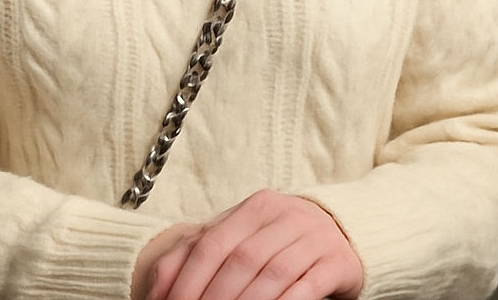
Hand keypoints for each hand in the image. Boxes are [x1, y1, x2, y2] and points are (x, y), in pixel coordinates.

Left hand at [137, 190, 363, 299]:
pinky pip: (308, 285)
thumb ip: (199, 253)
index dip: (188, 279)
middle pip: (240, 259)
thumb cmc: (278, 239)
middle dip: (214, 297)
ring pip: (272, 273)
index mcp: (255, 206)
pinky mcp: (335, 261)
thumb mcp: (241, 236)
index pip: (212, 243)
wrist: (340, 231)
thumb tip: (156, 291)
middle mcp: (284, 215)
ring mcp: (312, 237)